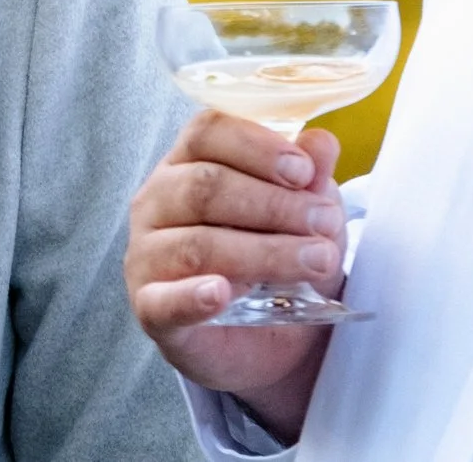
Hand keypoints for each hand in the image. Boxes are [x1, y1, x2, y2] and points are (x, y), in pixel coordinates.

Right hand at [124, 111, 346, 440]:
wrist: (272, 340)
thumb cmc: (278, 259)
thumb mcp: (304, 215)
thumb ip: (309, 179)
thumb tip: (322, 143)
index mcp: (186, 163)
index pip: (205, 132)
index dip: (255, 146)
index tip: (302, 171)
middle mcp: (156, 201)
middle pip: (204, 185)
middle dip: (273, 204)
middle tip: (325, 223)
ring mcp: (147, 254)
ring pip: (197, 243)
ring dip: (264, 252)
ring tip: (316, 262)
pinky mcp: (150, 308)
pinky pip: (163, 301)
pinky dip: (192, 296)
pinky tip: (221, 294)